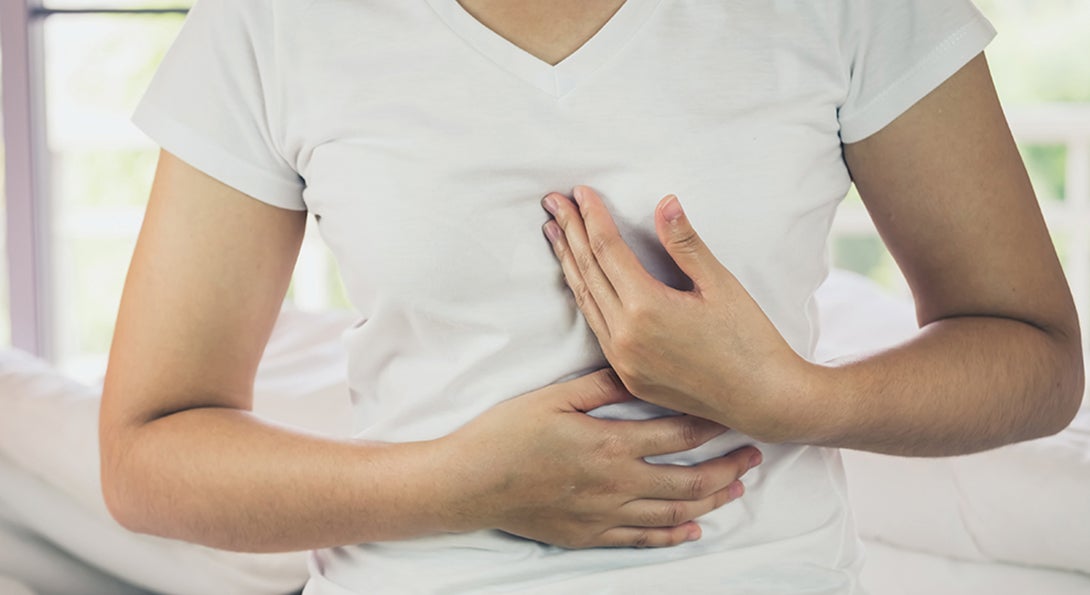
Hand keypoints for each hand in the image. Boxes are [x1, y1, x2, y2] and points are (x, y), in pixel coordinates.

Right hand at [444, 368, 761, 548]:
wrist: (470, 483)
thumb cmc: (506, 434)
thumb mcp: (553, 398)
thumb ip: (600, 386)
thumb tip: (639, 369)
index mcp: (609, 444)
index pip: (677, 436)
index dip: (711, 427)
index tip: (734, 416)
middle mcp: (616, 484)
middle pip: (687, 480)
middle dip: (726, 467)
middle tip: (752, 456)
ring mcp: (605, 514)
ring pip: (673, 513)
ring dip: (710, 501)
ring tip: (736, 490)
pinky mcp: (591, 535)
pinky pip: (643, 540)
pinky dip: (673, 536)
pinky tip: (694, 531)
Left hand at [540, 186, 810, 441]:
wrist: (763, 400)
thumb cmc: (749, 340)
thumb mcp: (720, 284)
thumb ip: (685, 244)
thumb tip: (664, 202)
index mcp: (646, 307)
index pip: (607, 249)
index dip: (592, 216)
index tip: (579, 191)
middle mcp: (625, 336)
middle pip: (588, 272)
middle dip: (570, 233)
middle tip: (553, 202)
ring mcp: (623, 361)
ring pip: (586, 302)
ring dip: (569, 264)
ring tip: (555, 234)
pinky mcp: (628, 377)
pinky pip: (597, 329)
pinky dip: (586, 298)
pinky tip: (580, 281)